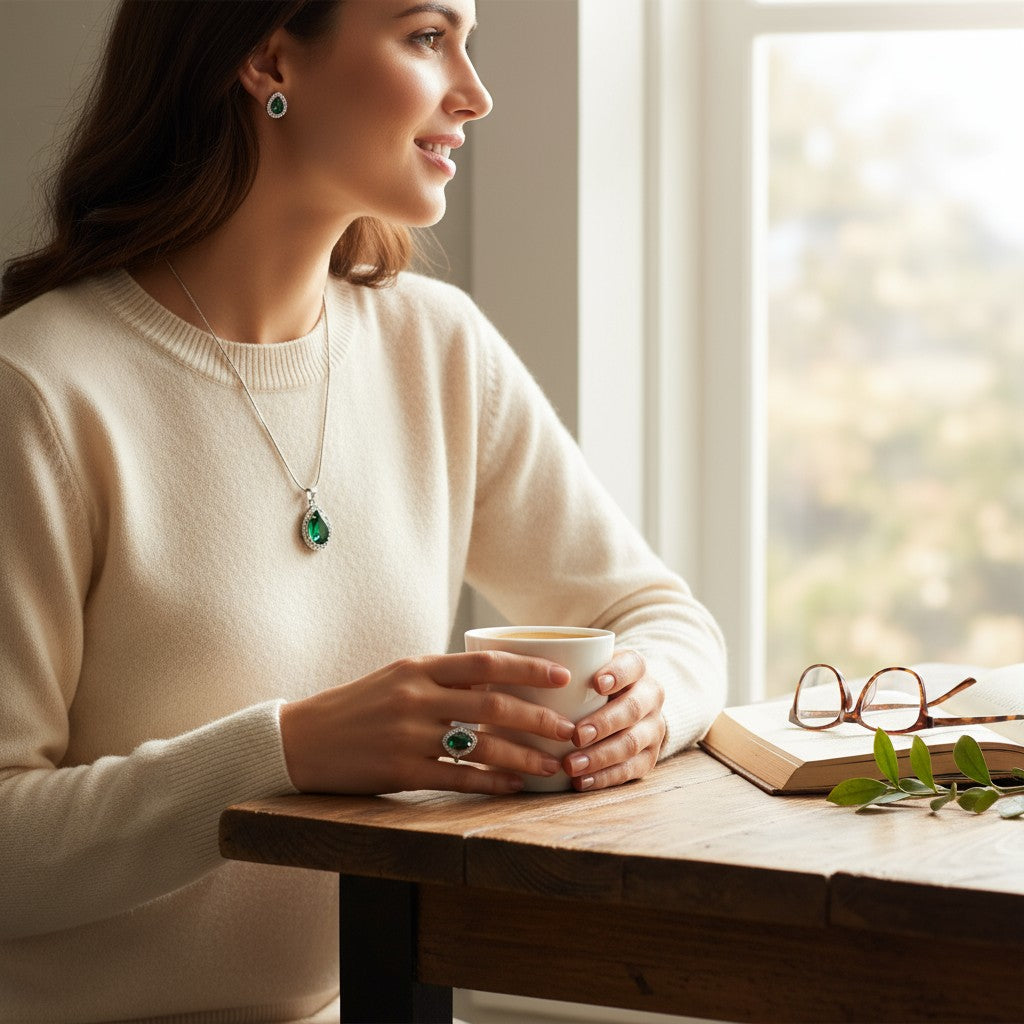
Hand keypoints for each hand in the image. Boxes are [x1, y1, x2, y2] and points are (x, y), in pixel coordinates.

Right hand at [279, 652, 575, 795]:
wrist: (299, 740)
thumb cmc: (355, 708)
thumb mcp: (396, 679)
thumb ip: (441, 680)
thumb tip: (496, 682)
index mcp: (418, 667)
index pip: (486, 662)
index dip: (529, 667)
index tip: (563, 675)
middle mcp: (416, 696)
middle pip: (494, 704)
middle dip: (539, 717)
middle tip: (571, 728)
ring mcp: (408, 733)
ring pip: (482, 744)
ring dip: (525, 755)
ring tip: (554, 763)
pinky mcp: (399, 769)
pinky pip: (458, 777)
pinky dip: (492, 782)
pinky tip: (515, 787)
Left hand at [562, 649, 665, 791]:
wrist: (627, 705)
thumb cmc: (593, 682)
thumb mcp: (587, 666)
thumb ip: (567, 664)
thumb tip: (521, 665)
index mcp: (637, 668)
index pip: (633, 665)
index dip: (617, 674)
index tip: (596, 684)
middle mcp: (650, 697)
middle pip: (632, 710)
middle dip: (603, 724)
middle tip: (576, 735)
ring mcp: (653, 728)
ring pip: (631, 743)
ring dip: (600, 756)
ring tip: (571, 765)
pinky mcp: (650, 757)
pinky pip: (631, 770)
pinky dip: (605, 777)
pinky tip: (582, 781)